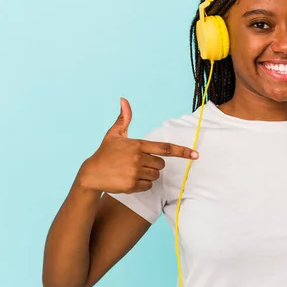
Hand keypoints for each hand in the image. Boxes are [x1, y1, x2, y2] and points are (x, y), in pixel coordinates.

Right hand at [76, 97, 196, 193]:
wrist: (91, 173)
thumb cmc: (105, 152)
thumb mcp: (114, 134)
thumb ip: (124, 118)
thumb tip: (124, 100)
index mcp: (138, 145)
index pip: (165, 148)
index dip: (182, 151)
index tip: (195, 155)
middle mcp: (138, 158)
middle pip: (161, 165)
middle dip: (153, 165)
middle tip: (137, 163)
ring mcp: (134, 172)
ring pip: (155, 176)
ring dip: (147, 175)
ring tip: (131, 171)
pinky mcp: (131, 185)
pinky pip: (147, 186)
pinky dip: (141, 185)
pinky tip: (129, 180)